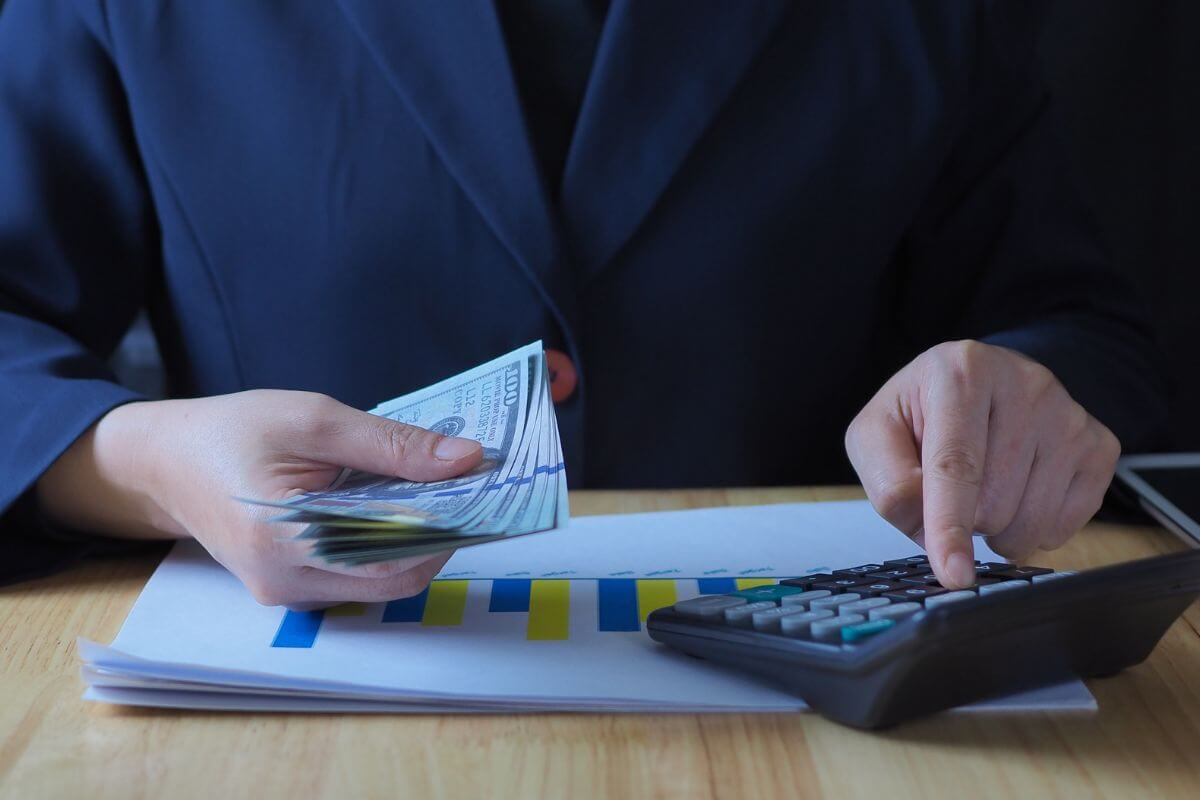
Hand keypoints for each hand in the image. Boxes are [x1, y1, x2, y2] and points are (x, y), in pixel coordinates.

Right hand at [37, 390, 482, 606]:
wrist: (167, 461)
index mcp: (284, 541)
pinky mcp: (289, 588)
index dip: (447, 532)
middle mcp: (285, 582)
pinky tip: (396, 508)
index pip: (394, 561)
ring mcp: (285, 594)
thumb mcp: (314, 420)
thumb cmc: (234, 431)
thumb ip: (392, 444)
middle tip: (466, 494)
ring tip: (434, 495)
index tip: (483, 497)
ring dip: (412, 543)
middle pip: (392, 579)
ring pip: (377, 582)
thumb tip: (467, 459)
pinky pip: (353, 577)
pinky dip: (383, 547)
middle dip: (436, 538)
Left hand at [844, 341, 1119, 589]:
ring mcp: (1069, 414)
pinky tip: (1019, 492)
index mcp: (961, 372)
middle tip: (954, 489)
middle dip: (964, 520)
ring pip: (1031, 521)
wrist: (980, 386)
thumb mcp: (876, 435)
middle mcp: (1025, 383)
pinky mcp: (1099, 445)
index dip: (950, 526)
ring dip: (998, 529)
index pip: (956, 465)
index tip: (953, 574)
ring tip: (985, 488)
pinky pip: (1065, 525)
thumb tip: (929, 524)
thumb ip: (887, 480)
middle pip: (994, 503)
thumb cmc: (921, 415)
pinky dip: (1033, 529)